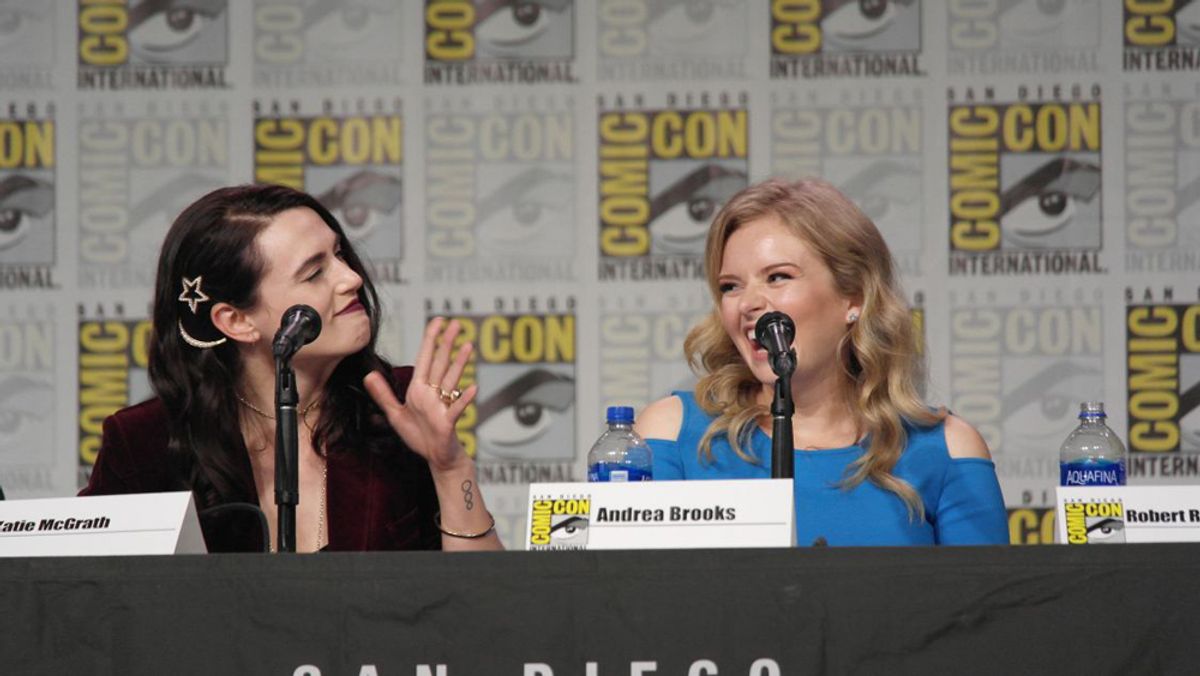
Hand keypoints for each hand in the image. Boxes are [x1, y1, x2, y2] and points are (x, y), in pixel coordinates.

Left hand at [363, 317, 477, 472]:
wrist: (435, 457)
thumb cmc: (419, 436)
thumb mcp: (395, 415)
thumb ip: (383, 395)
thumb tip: (369, 374)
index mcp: (419, 389)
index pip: (425, 358)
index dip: (431, 339)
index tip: (438, 321)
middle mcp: (432, 393)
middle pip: (441, 363)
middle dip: (447, 343)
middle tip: (457, 324)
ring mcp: (442, 405)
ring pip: (452, 380)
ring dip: (459, 363)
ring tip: (468, 345)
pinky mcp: (448, 422)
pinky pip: (456, 408)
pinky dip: (464, 399)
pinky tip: (473, 388)